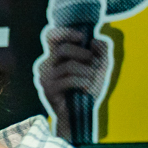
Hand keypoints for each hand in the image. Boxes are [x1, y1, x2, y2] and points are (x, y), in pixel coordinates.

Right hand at [32, 25, 113, 144]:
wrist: (80, 115)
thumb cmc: (87, 90)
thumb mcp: (99, 68)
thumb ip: (101, 51)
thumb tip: (94, 41)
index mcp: (57, 57)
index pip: (52, 37)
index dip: (65, 32)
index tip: (81, 37)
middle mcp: (48, 65)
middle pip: (63, 49)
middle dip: (82, 54)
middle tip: (93, 62)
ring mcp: (47, 78)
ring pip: (69, 65)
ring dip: (86, 71)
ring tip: (92, 80)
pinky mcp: (49, 90)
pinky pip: (68, 79)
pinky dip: (82, 82)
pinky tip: (87, 88)